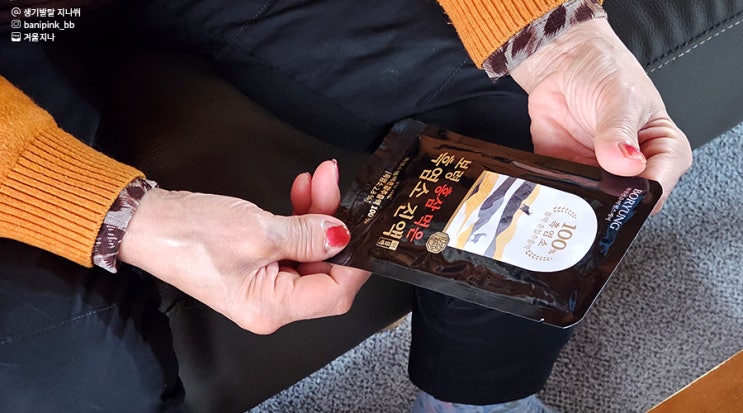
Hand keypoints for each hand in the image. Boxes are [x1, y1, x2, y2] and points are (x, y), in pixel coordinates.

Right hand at [119, 160, 369, 333]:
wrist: (147, 222)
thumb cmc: (190, 234)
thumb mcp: (258, 232)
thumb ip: (307, 235)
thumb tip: (343, 235)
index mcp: (270, 308)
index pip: (334, 294)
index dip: (355, 262)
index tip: (365, 228)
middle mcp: (270, 304)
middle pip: (324, 269)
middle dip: (333, 226)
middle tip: (333, 187)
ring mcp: (265, 284)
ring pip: (310, 252)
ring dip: (317, 215)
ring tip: (317, 179)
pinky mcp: (258, 264)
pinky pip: (292, 245)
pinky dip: (300, 218)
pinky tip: (301, 191)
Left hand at [510, 18, 691, 211]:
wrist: (561, 59)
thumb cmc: (604, 69)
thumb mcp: (621, 96)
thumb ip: (620, 132)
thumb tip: (626, 163)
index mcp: (661, 148)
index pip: (661, 184)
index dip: (643, 194)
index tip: (624, 192)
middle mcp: (631, 166)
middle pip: (625, 201)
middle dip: (608, 204)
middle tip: (592, 196)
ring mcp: (597, 172)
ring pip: (591, 203)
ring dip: (578, 203)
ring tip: (568, 194)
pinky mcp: (566, 171)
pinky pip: (560, 192)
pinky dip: (552, 194)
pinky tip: (547, 191)